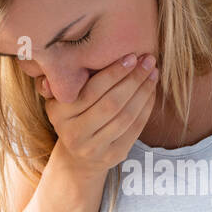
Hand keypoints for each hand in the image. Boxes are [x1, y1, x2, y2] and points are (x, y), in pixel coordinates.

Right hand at [39, 53, 158, 175]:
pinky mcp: (112, 156)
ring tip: (153, 74)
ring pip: (125, 117)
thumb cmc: (73, 116)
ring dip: (143, 92)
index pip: (91, 90)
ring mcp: (92, 148)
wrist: (77, 157)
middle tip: (148, 61)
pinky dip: (146, 108)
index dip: (114, 73)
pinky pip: (134, 129)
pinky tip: (151, 92)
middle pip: (111, 103)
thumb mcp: (62, 98)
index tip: (132, 56)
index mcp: (58, 113)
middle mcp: (73, 133)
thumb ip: (66, 78)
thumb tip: (76, 54)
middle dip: (133, 80)